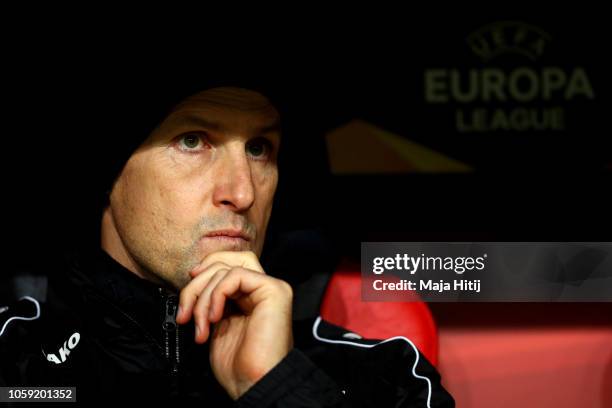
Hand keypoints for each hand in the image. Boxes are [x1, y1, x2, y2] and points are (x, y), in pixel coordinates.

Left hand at [176, 251, 293, 398]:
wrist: (254, 383)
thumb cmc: (239, 364)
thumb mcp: (218, 323)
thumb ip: (213, 299)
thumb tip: (195, 278)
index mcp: (252, 295)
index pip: (227, 264)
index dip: (204, 272)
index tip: (187, 296)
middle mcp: (263, 288)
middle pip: (225, 261)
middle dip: (197, 284)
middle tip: (185, 313)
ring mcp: (271, 287)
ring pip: (226, 268)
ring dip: (202, 297)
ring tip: (200, 325)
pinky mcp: (274, 290)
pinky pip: (235, 275)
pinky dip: (217, 294)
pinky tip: (215, 318)